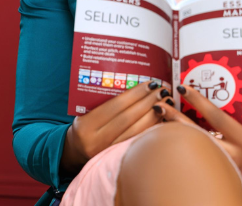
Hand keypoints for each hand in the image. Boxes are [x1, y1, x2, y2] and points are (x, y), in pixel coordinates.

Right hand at [59, 80, 173, 174]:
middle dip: (147, 102)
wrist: (76, 150)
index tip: (149, 84)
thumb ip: (104, 104)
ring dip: (153, 115)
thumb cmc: (84, 126)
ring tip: (165, 102)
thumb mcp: (85, 113)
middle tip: (162, 91)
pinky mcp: (118, 158)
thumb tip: (134, 89)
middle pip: (127, 118)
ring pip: (136, 131)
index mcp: (86, 125)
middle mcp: (96, 140)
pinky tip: (160, 118)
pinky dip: (151, 128)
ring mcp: (107, 152)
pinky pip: (138, 141)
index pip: (115, 106)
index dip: (134, 94)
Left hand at [155, 84, 241, 189]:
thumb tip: (220, 93)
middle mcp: (232, 153)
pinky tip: (169, 132)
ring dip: (175, 131)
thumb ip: (241, 115)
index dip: (198, 102)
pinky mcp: (218, 171)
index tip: (182, 88)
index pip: (217, 117)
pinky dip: (183, 141)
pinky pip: (197, 154)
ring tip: (159, 116)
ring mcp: (224, 164)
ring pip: (193, 146)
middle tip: (160, 105)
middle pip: (198, 135)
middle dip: (176, 119)